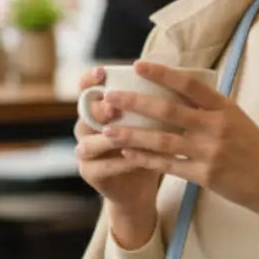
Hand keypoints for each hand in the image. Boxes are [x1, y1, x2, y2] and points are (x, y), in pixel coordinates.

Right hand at [73, 68, 160, 244]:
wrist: (140, 186)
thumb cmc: (147, 146)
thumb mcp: (150, 121)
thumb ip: (152, 103)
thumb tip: (174, 75)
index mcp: (97, 110)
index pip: (86, 89)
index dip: (89, 80)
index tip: (101, 72)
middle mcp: (85, 128)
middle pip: (83, 115)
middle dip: (98, 110)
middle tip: (112, 108)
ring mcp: (85, 152)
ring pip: (88, 143)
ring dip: (107, 138)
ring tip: (123, 134)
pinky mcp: (90, 173)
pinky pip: (102, 166)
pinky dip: (120, 162)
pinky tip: (135, 158)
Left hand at [100, 61, 258, 230]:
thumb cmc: (252, 146)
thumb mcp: (236, 117)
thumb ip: (208, 105)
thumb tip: (176, 87)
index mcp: (224, 107)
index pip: (189, 84)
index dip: (162, 73)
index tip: (138, 65)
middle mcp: (216, 127)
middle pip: (168, 111)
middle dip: (136, 102)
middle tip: (110, 97)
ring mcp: (210, 152)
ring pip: (162, 140)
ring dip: (132, 134)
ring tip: (108, 129)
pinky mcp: (204, 176)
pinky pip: (168, 165)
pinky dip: (145, 159)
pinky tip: (127, 154)